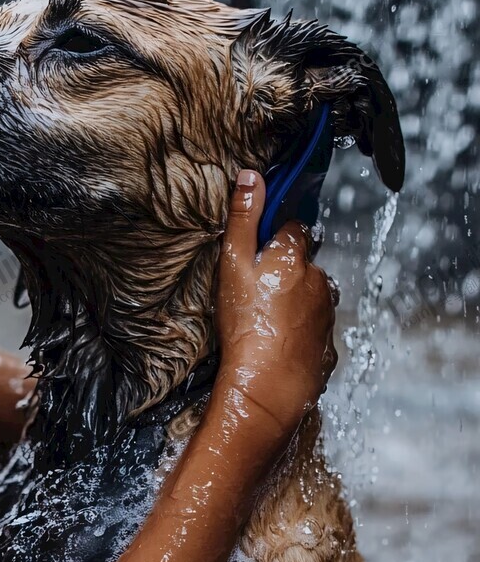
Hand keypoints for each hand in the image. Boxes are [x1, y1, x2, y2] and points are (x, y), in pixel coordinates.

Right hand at [214, 169, 337, 434]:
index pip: (292, 229)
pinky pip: (312, 330)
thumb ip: (244, 220)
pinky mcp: (327, 345)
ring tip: (262, 321)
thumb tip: (251, 175)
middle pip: (303, 264)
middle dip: (285, 271)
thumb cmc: (246, 325)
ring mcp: (326, 314)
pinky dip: (298, 332)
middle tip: (253, 292)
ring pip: (310, 297)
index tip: (257, 250)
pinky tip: (275, 344)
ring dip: (293, 302)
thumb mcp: (233, 265)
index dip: (274, 236)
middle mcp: (319, 279)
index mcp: (296, 255)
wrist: (266, 385)